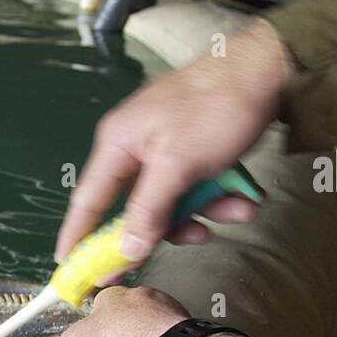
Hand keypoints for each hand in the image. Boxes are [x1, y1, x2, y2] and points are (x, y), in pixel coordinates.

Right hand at [56, 19, 292, 265]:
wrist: (268, 69)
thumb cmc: (214, 108)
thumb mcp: (177, 166)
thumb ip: (147, 212)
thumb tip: (125, 252)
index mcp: (117, 144)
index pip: (87, 201)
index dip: (77, 236)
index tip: (68, 268)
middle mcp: (135, 148)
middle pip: (138, 208)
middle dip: (170, 225)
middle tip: (193, 238)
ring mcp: (166, 149)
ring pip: (173, 202)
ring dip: (205, 211)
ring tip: (236, 207)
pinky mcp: (194, 150)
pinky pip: (196, 188)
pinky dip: (219, 197)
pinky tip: (243, 195)